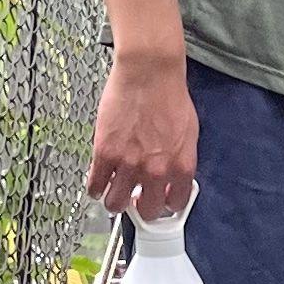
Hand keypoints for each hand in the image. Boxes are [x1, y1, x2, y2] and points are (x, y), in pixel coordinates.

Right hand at [88, 48, 198, 217]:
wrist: (149, 72)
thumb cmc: (169, 95)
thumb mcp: (188, 133)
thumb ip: (180, 160)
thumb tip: (173, 177)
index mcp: (181, 165)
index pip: (176, 204)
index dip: (165, 204)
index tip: (158, 201)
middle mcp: (157, 170)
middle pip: (147, 211)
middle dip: (140, 206)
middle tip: (135, 199)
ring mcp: (130, 164)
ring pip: (116, 203)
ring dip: (114, 200)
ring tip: (113, 192)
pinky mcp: (106, 154)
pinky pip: (95, 185)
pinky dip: (95, 188)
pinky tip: (98, 182)